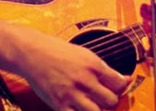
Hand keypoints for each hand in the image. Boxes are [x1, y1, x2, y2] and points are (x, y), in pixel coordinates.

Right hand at [16, 30, 131, 110]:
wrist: (31, 53)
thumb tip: (125, 79)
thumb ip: (104, 69)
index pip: (119, 84)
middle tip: (103, 98)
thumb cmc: (56, 51)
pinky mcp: (60, 105)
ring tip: (92, 104)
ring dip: (98, 110)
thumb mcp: (84, 54)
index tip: (116, 88)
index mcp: (92, 64)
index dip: (120, 88)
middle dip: (110, 101)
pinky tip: (79, 108)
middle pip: (111, 101)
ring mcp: (72, 94)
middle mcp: (84, 80)